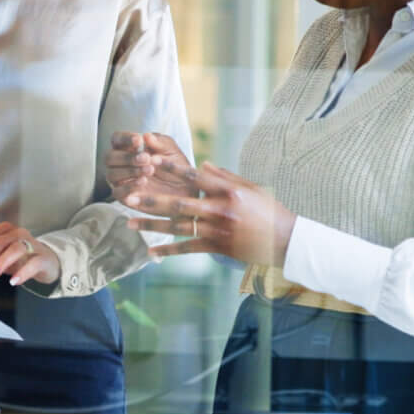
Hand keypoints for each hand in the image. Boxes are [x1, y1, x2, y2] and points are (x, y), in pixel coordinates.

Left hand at [0, 221, 57, 284]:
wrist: (47, 262)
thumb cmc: (20, 258)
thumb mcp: (0, 256)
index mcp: (5, 230)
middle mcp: (18, 233)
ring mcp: (32, 244)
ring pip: (15, 249)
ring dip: (1, 262)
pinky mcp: (43, 257)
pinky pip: (33, 263)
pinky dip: (22, 272)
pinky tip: (13, 281)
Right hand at [107, 131, 196, 207]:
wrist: (184, 189)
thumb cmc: (175, 166)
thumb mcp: (171, 151)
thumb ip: (160, 143)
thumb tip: (146, 136)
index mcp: (128, 148)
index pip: (116, 139)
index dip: (124, 139)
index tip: (139, 140)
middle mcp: (120, 164)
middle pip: (109, 157)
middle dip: (126, 157)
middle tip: (146, 158)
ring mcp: (120, 181)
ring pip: (111, 174)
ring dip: (129, 171)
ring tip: (149, 170)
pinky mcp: (125, 197)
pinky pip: (117, 193)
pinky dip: (129, 186)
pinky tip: (143, 181)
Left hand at [128, 162, 296, 268]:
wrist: (285, 240)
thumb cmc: (269, 210)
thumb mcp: (251, 187)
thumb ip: (225, 176)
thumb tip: (204, 162)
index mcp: (228, 191)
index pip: (194, 176)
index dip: (171, 168)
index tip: (151, 161)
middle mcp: (220, 209)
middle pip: (179, 202)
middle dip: (151, 199)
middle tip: (128, 196)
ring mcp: (217, 230)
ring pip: (178, 227)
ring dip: (151, 225)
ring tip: (128, 222)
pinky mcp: (217, 247)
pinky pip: (187, 249)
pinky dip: (168, 250)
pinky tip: (150, 251)